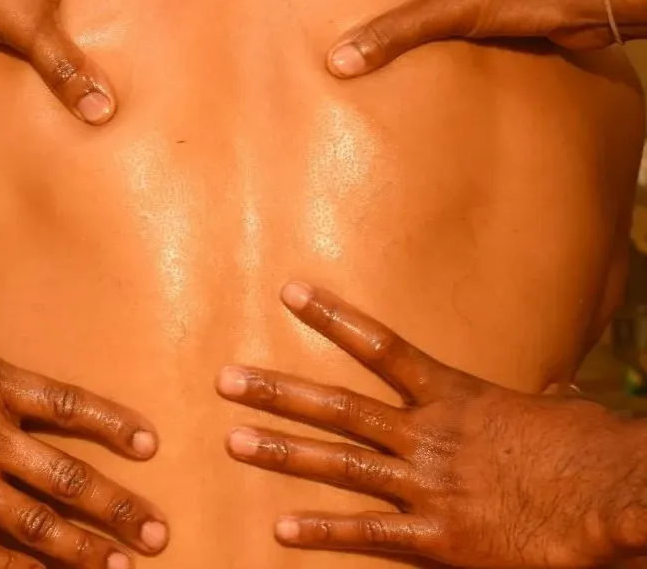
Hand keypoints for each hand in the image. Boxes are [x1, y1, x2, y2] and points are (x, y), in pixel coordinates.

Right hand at [0, 334, 167, 568]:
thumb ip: (4, 372)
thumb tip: (41, 360)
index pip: (69, 404)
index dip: (112, 424)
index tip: (150, 444)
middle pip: (65, 474)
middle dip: (116, 506)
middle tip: (158, 530)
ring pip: (35, 522)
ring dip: (84, 549)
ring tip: (124, 566)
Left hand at [218, 283, 636, 568]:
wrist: (608, 499)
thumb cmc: (586, 451)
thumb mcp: (557, 410)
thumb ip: (534, 400)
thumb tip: (552, 387)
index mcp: (453, 395)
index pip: (380, 345)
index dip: (331, 317)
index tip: (290, 293)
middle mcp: (428, 435)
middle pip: (339, 406)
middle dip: (278, 391)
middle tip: (226, 380)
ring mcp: (427, 486)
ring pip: (339, 464)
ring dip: (283, 453)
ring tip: (234, 441)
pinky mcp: (436, 540)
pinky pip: (368, 536)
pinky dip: (323, 534)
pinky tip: (280, 531)